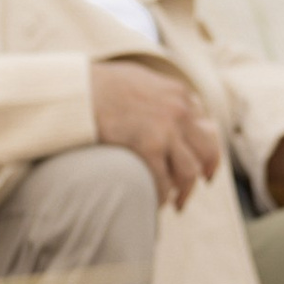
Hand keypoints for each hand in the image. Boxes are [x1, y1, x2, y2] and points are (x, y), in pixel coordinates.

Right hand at [90, 60, 222, 211]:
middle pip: (207, 149)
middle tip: (203, 183)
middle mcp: (179, 110)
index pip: (204, 124)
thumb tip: (160, 106)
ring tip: (178, 204)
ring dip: (185, 192)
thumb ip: (156, 93)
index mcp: (178, 93)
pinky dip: (160, 196)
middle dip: (207, 169)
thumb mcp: (136, 78)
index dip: (203, 145)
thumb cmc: (97, 84)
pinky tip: (154, 204)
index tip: (202, 160)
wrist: (76, 90)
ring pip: (189, 171)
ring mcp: (166, 129)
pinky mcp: (149, 147)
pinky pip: (163, 181)